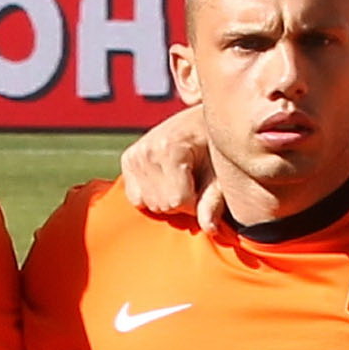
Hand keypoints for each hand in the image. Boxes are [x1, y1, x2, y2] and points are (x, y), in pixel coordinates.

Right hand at [116, 102, 214, 217]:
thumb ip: (214, 200)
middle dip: (184, 203)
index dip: (197, 204)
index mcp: (169, 147)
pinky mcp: (128, 159)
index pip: (178, 200)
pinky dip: (153, 196)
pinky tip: (168, 181)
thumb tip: (209, 229)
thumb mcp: (220, 171)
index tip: (207, 189)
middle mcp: (146, 149)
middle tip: (196, 183)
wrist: (199, 120)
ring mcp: (134, 154)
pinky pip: (137, 198)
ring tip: (183, 179)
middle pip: (163, 204)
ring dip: (169, 200)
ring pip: (150, 204)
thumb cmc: (215, 145)